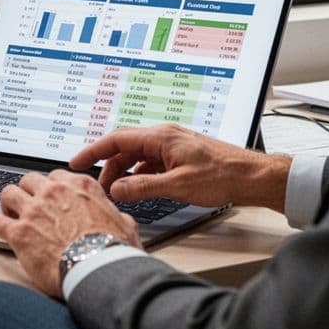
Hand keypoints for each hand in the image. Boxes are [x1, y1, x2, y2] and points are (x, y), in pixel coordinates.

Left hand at [0, 171, 139, 297]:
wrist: (98, 269)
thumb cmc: (113, 250)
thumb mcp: (125, 225)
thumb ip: (115, 216)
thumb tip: (119, 219)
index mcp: (79, 187)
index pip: (56, 176)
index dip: (50, 188)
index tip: (49, 196)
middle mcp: (54, 192)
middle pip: (30, 180)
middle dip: (27, 192)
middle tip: (28, 206)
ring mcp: (34, 210)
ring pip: (9, 193)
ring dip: (7, 204)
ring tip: (9, 216)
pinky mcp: (19, 231)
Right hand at [69, 124, 290, 211]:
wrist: (253, 177)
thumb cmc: (224, 176)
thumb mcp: (178, 186)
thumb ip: (143, 187)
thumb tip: (116, 189)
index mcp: (161, 137)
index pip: (116, 139)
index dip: (93, 151)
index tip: (75, 161)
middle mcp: (165, 136)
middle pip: (125, 147)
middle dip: (107, 166)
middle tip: (97, 186)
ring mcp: (174, 145)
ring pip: (138, 155)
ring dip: (124, 172)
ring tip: (117, 191)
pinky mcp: (181, 156)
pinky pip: (152, 162)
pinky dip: (140, 174)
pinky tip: (139, 188)